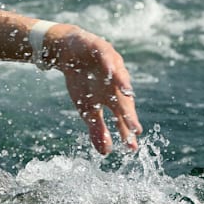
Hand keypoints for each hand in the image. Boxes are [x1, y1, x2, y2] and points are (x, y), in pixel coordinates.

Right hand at [49, 25, 141, 153]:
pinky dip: (108, 64)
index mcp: (113, 99)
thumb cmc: (82, 82)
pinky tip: (109, 70)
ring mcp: (111, 66)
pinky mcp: (101, 49)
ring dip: (123, 84)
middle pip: (123, 100)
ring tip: (127, 94)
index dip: (126, 132)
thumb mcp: (87, 110)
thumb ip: (97, 129)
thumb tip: (106, 153)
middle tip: (134, 129)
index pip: (122, 118)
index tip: (131, 148)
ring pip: (119, 76)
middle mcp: (116, 84)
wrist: (69, 54)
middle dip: (128, 114)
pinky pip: (106, 57)